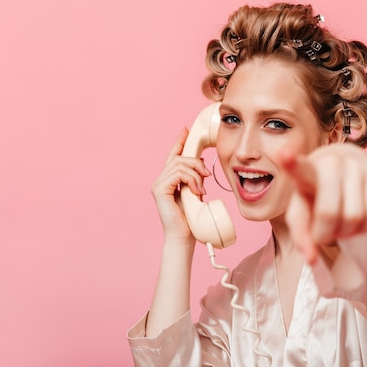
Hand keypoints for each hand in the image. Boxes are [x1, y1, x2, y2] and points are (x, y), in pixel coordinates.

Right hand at [151, 127, 209, 243]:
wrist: (184, 237)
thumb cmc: (191, 218)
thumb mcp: (196, 193)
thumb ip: (195, 178)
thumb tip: (202, 164)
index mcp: (169, 180)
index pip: (173, 155)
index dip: (179, 141)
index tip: (186, 130)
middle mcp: (161, 180)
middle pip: (179, 158)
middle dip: (196, 163)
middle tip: (207, 176)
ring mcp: (158, 184)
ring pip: (180, 164)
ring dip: (196, 174)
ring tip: (202, 189)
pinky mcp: (159, 190)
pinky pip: (177, 174)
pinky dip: (191, 180)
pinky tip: (197, 192)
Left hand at [280, 143, 366, 263]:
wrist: (343, 167)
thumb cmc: (316, 194)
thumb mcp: (302, 211)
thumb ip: (301, 235)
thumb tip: (312, 259)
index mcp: (306, 171)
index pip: (299, 168)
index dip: (291, 163)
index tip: (284, 154)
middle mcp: (332, 163)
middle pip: (329, 213)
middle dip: (325, 234)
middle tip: (322, 233)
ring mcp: (356, 165)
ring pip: (354, 216)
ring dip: (345, 232)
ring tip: (339, 225)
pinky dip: (363, 227)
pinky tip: (355, 221)